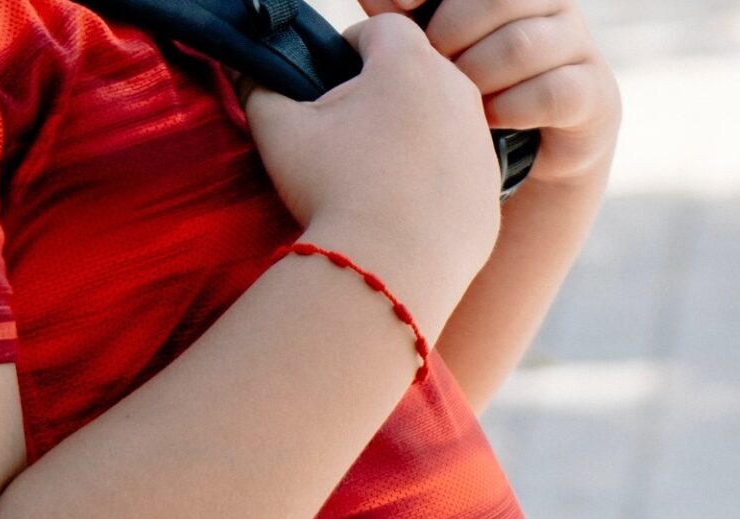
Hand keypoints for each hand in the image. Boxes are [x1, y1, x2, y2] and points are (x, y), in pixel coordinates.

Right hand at [233, 14, 502, 323]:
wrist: (392, 270)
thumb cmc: (335, 191)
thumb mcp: (278, 130)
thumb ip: (258, 88)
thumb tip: (247, 74)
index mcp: (410, 66)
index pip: (384, 28)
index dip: (354, 44)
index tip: (334, 73)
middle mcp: (459, 96)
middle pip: (420, 74)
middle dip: (386, 90)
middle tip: (349, 129)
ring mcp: (482, 145)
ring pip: (444, 123)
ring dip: (415, 135)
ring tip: (376, 173)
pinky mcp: (491, 191)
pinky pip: (460, 172)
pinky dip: (436, 180)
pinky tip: (404, 207)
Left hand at [363, 0, 621, 185]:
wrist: (531, 157)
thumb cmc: (475, 91)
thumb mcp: (435, 51)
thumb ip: (406, 20)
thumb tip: (381, 1)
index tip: (400, 6)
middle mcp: (550, 1)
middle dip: (452, 33)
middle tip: (431, 67)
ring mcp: (578, 44)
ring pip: (522, 45)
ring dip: (478, 76)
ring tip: (457, 100)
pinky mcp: (596, 92)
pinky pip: (552, 92)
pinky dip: (510, 109)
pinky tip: (487, 122)